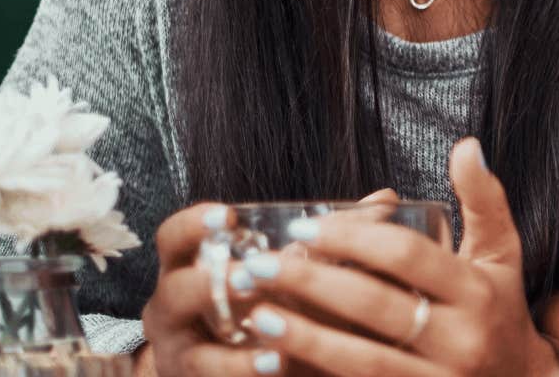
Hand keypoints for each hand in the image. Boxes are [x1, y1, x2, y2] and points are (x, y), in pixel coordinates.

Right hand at [142, 189, 401, 375]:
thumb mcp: (289, 270)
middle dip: (212, 283)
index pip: (173, 238)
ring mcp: (182, 353)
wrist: (234, 365)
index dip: (195, 223)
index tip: (229, 214)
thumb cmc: (268, 305)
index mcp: (191, 268)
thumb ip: (331, 238)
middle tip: (249, 276)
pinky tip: (279, 361)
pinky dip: (245, 371)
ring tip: (267, 325)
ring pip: (194, 348)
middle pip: (176, 290)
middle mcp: (174, 309)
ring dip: (233, 340)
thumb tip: (384, 200)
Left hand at [238, 137, 556, 375]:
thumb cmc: (501, 311)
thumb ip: (484, 200)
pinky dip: (315, 373)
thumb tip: (466, 146)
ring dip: (304, 337)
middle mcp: (460, 341)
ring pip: (361, 359)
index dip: (354, 237)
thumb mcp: (502, 255)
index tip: (307, 227)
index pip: (408, 256)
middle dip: (313, 284)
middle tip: (260, 265)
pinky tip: (274, 362)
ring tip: (256, 315)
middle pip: (376, 306)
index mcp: (477, 293)